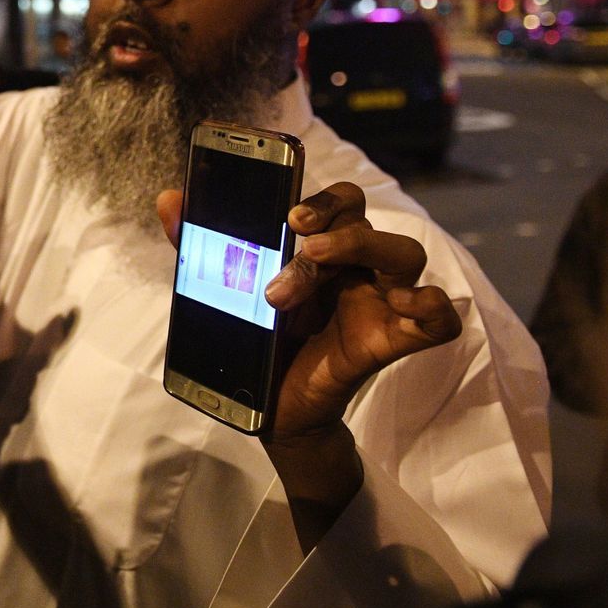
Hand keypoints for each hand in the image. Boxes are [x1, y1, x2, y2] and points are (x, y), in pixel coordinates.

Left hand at [157, 182, 461, 548]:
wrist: (271, 408)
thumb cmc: (258, 339)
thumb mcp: (225, 290)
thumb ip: (199, 245)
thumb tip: (167, 198)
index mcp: (322, 248)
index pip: (342, 202)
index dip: (324, 199)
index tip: (290, 215)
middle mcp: (356, 268)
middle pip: (369, 221)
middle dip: (335, 226)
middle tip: (299, 244)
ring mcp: (379, 302)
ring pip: (406, 254)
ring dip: (364, 251)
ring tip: (316, 268)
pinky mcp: (391, 341)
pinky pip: (441, 318)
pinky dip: (433, 306)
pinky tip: (404, 307)